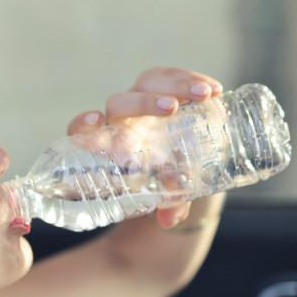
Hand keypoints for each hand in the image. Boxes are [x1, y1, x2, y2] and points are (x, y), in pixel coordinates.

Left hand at [66, 67, 223, 228]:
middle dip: (144, 103)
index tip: (95, 119)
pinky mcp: (164, 88)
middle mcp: (120, 120)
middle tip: (171, 109)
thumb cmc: (159, 182)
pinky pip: (172, 76)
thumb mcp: (163, 195)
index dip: (84, 125)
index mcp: (108, 145)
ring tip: (204, 95)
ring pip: (148, 82)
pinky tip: (214, 90)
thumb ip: (167, 205)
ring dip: (176, 86)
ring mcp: (142, 99)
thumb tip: (168, 220)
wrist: (179, 166)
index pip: (83, 130)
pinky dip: (192, 80)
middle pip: (119, 103)